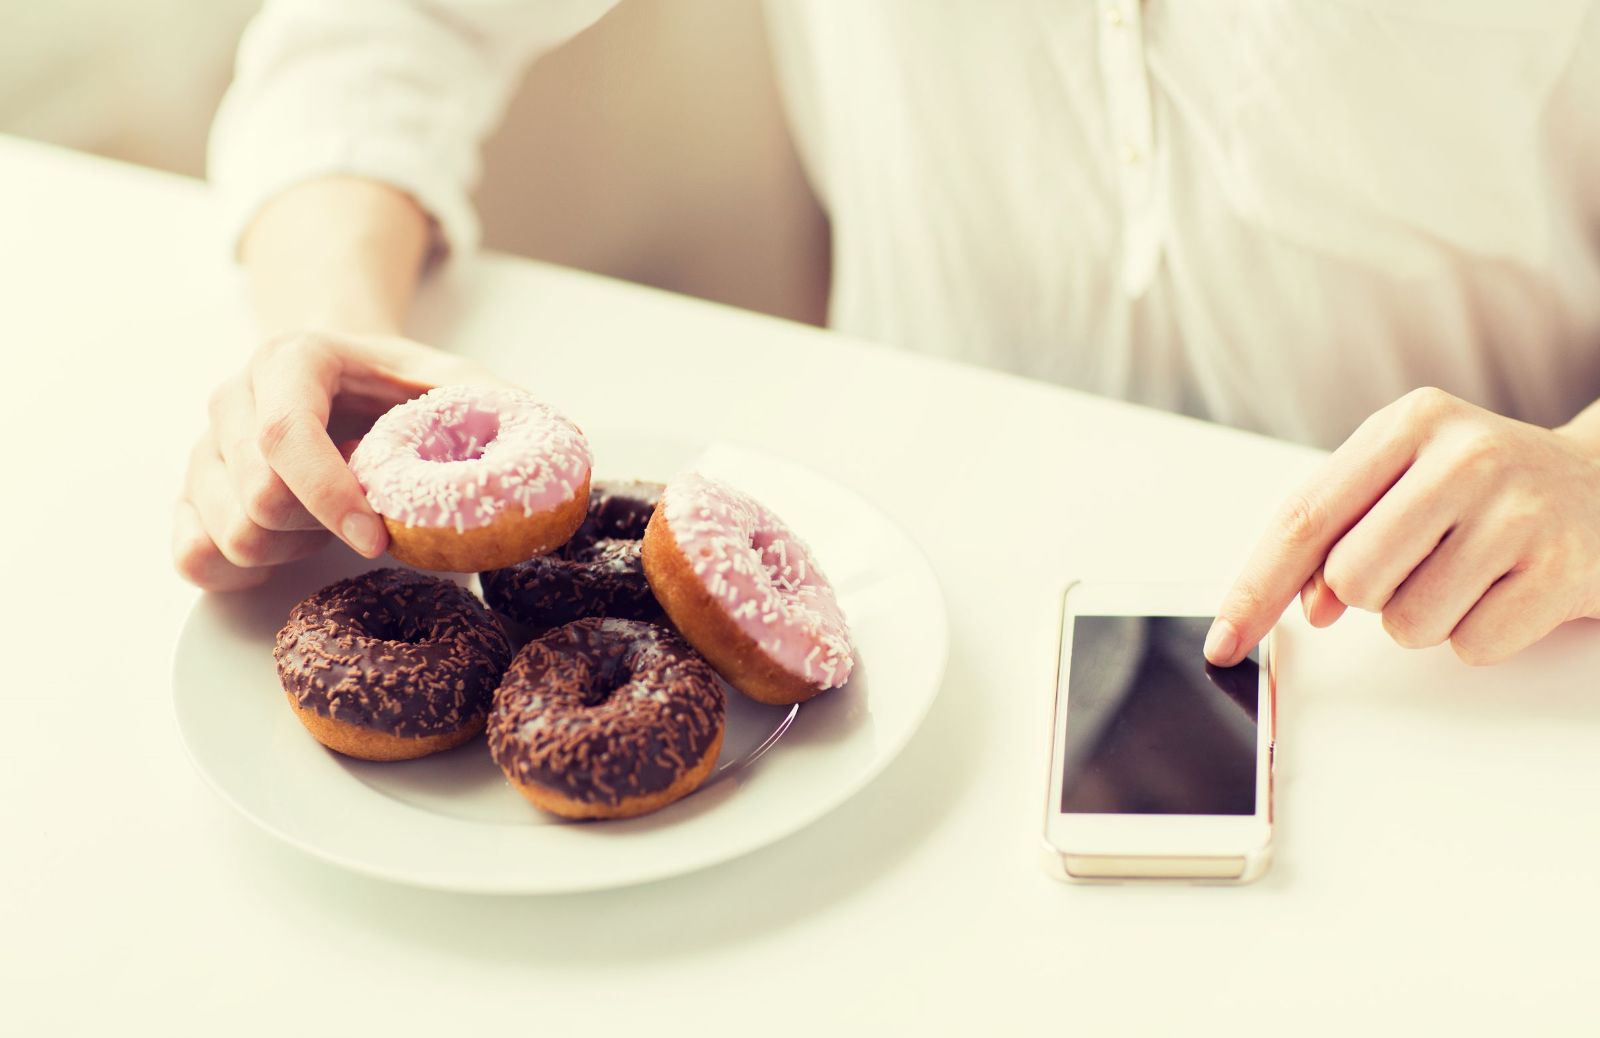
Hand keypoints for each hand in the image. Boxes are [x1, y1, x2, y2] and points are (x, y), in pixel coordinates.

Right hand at [173, 331, 503, 590]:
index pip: (285, 434)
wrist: (342, 377)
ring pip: (229, 535)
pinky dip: (246, 570)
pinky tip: (292, 548)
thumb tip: (553, 443)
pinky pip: (193, 558)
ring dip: (291, 550)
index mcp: (291, 360)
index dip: (330, 496)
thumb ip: (493, 404)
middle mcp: (232, 399)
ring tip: (330, 525)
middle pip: (257, 497)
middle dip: (322, 528)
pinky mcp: (190, 497)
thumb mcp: (451, 381)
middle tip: (367, 520)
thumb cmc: (398, 388)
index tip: (378, 538)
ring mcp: (203, 450)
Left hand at [1206, 387, 1599, 666]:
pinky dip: (1479, 633)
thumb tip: (1304, 603)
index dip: (1255, 587)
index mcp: (1409, 424)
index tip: (1224, 639)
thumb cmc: (1486, 489)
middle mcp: (1465, 455)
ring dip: (1426, 617)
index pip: (1304, 518)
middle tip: (1420, 562)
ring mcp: (1520, 511)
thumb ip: (1337, 531)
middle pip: (1351, 579)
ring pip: (1407, 622)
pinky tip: (1508, 589)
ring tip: (1469, 572)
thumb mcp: (1406, 479)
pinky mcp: (1562, 571)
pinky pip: (1471, 646)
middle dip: (1369, 595)